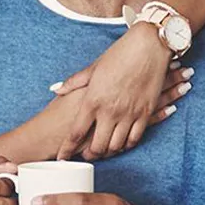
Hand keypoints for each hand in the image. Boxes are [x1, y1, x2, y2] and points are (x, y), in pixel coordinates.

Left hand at [55, 22, 192, 160]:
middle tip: (85, 156)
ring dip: (108, 151)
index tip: (61, 158)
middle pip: (97, 145)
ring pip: (116, 145)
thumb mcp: (93, 68)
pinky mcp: (145, 112)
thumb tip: (56, 89)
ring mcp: (129, 113)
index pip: (76, 133)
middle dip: (89, 155)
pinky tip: (122, 144)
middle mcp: (110, 110)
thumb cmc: (119, 54)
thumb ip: (73, 82)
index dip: (67, 149)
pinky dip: (127, 144)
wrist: (148, 46)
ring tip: (102, 152)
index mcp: (92, 100)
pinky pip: (135, 138)